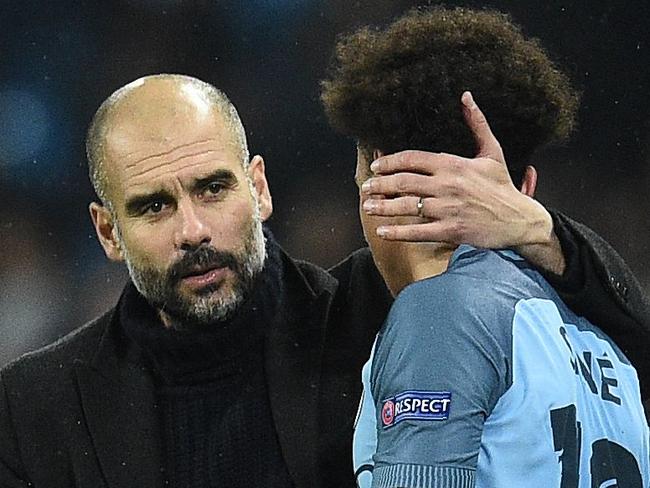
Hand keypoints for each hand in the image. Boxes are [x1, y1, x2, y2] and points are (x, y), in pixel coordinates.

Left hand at [360, 91, 565, 272]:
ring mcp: (448, 209)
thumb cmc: (503, 187)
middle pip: (404, 182)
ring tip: (368, 206)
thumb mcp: (492, 152)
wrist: (520, 220)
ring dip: (383, 206)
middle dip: (380, 184)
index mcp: (453, 164)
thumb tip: (466, 96)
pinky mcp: (451, 230)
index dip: (390, 162)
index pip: (413, 159)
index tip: (376, 167)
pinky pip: (418, 231)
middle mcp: (447, 185)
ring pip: (407, 206)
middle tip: (365, 188)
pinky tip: (382, 232)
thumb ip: (477, 124)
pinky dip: (397, 232)